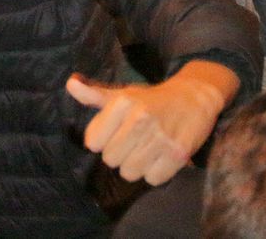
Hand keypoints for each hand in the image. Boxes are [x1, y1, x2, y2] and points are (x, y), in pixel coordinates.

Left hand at [67, 61, 234, 184]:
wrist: (194, 97)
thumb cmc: (152, 99)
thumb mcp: (122, 94)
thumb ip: (94, 95)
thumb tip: (70, 85)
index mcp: (122, 103)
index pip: (93, 142)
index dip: (102, 142)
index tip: (114, 134)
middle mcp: (140, 118)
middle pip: (110, 160)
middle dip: (119, 155)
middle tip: (133, 143)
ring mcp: (160, 137)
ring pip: (130, 173)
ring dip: (136, 167)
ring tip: (146, 151)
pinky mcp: (178, 153)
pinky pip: (153, 179)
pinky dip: (156, 173)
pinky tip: (160, 158)